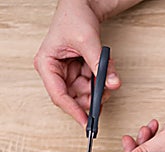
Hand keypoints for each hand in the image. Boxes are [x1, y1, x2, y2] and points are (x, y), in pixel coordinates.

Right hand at [34, 0, 120, 126]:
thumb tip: (112, 84)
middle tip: (106, 93)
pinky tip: (107, 72)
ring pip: (85, 93)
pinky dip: (102, 80)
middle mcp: (55, 72)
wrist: (82, 6)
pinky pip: (92, 84)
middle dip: (92, 96)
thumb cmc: (75, 17)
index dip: (73, 110)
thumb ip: (100, 65)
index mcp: (46, 64)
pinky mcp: (78, 72)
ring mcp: (67, 73)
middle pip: (74, 97)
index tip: (87, 122)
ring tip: (108, 74)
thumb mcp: (88, 42)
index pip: (59, 95)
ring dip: (99, 87)